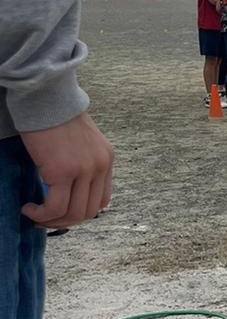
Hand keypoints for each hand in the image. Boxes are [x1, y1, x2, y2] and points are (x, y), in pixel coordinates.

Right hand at [20, 113, 112, 228]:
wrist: (45, 97)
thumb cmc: (55, 117)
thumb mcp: (80, 142)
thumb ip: (81, 164)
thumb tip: (67, 189)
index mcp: (105, 160)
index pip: (101, 200)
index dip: (80, 211)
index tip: (60, 212)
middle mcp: (99, 166)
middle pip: (89, 212)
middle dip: (64, 221)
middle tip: (43, 219)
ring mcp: (83, 170)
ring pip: (72, 213)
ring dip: (52, 221)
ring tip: (34, 215)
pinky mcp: (62, 171)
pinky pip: (54, 206)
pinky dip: (41, 214)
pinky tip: (29, 208)